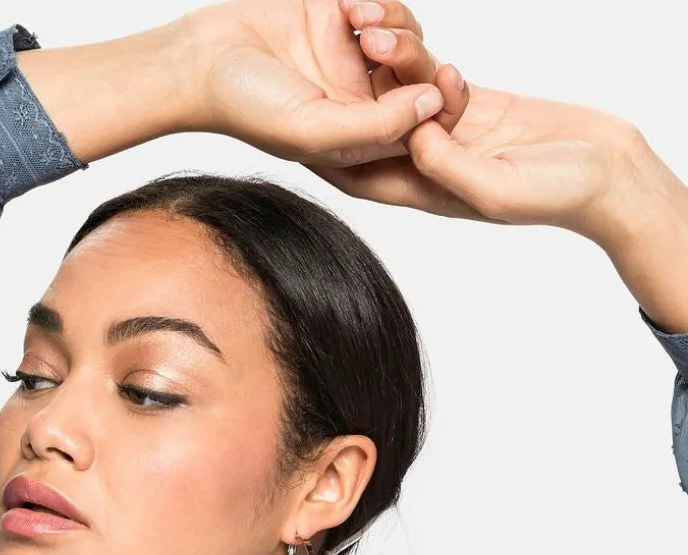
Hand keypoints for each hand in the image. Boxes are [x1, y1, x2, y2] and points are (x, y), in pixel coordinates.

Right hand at [181, 0, 466, 166]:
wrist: (202, 57)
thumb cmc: (246, 106)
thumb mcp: (314, 130)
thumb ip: (377, 125)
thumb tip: (434, 104)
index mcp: (358, 142)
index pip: (421, 132)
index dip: (444, 111)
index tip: (445, 85)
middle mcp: (360, 103)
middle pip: (421, 81)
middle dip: (414, 58)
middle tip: (379, 43)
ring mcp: (352, 60)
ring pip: (408, 39)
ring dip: (396, 23)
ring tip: (360, 18)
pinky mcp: (341, 19)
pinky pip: (385, 7)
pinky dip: (378, 2)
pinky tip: (347, 5)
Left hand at [307, 1, 643, 234]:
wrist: (607, 173)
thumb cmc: (558, 193)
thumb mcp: (497, 187)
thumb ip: (449, 166)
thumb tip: (411, 139)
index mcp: (425, 191)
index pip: (358, 171)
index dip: (322, 145)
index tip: (291, 114)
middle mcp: (429, 166)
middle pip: (373, 124)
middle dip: (350, 85)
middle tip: (334, 37)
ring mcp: (450, 135)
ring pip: (402, 92)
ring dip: (385, 57)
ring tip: (365, 16)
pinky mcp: (473, 108)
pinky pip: (432, 76)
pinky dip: (417, 52)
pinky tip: (399, 21)